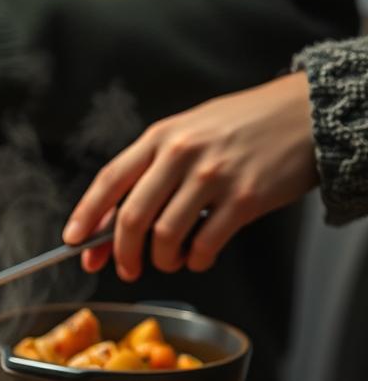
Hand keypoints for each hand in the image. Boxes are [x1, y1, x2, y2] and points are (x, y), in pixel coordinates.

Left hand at [62, 72, 317, 280]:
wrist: (307, 111)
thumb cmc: (241, 124)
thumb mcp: (187, 132)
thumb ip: (151, 170)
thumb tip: (112, 219)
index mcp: (160, 136)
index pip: (110, 180)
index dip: (86, 215)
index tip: (72, 242)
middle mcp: (181, 154)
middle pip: (132, 217)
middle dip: (120, 253)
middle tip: (123, 268)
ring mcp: (213, 176)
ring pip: (165, 236)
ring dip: (161, 260)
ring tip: (168, 261)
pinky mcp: (245, 198)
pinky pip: (205, 244)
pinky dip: (195, 260)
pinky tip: (198, 257)